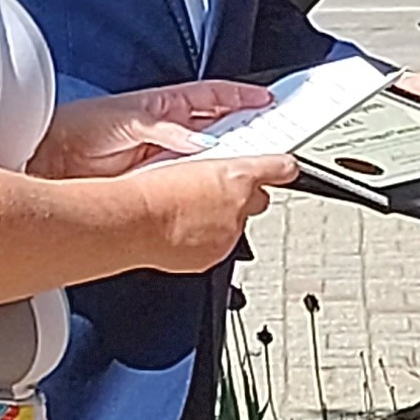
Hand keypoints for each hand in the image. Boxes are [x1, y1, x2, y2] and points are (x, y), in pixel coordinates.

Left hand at [35, 80, 272, 179]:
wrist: (53, 156)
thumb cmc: (82, 127)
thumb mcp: (131, 120)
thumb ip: (168, 129)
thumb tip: (200, 142)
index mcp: (166, 104)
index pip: (215, 96)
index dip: (243, 97)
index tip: (268, 101)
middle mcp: (169, 127)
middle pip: (219, 126)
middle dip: (247, 130)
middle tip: (271, 137)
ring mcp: (165, 152)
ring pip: (208, 155)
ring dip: (229, 160)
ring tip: (250, 165)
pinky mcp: (157, 176)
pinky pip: (191, 177)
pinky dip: (206, 182)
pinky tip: (215, 187)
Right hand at [133, 153, 295, 273]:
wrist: (132, 222)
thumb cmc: (149, 190)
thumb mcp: (184, 162)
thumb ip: (212, 171)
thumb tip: (217, 174)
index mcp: (237, 176)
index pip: (278, 168)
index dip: (281, 168)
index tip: (286, 168)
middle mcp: (240, 207)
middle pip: (258, 200)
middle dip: (242, 197)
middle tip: (213, 193)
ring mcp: (229, 235)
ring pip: (235, 225)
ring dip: (218, 220)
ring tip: (186, 214)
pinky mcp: (215, 256)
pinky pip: (217, 246)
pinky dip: (204, 241)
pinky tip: (181, 232)